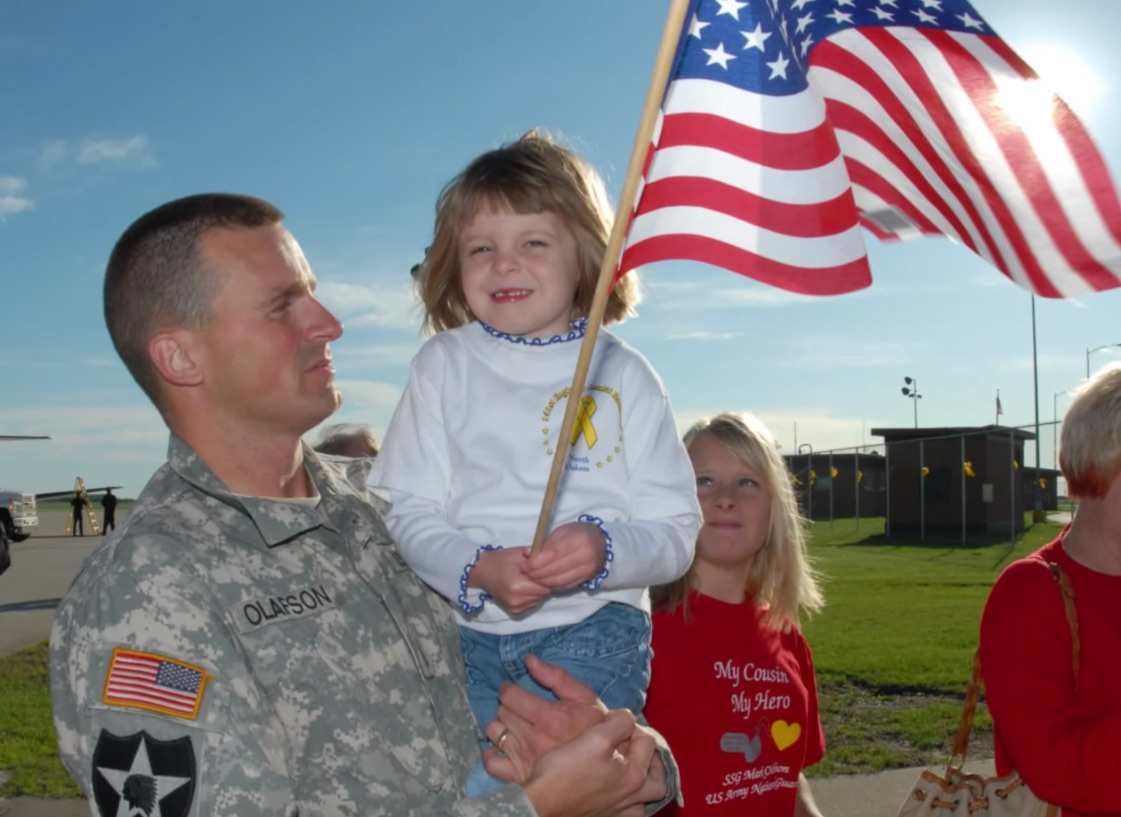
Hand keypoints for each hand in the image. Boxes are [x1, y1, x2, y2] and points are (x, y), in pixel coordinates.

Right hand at [469, 547, 550, 614]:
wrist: (482, 571)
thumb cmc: (502, 559)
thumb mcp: (520, 554)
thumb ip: (537, 559)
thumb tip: (553, 562)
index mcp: (517, 585)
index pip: (545, 584)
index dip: (548, 575)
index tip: (547, 568)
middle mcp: (516, 600)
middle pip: (543, 593)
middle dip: (544, 583)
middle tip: (539, 573)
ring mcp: (514, 607)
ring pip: (539, 599)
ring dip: (539, 590)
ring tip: (530, 580)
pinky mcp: (514, 612)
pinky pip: (532, 604)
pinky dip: (532, 596)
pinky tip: (526, 587)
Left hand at [482, 655, 607, 782]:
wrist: (606, 764)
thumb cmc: (596, 728)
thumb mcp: (585, 697)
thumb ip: (557, 676)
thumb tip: (529, 660)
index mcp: (550, 718)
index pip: (509, 696)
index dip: (508, 688)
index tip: (512, 688)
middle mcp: (533, 740)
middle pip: (502, 711)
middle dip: (508, 705)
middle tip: (520, 707)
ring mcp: (524, 760)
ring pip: (494, 732)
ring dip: (501, 725)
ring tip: (514, 725)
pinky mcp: (520, 777)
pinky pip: (491, 763)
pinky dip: (491, 754)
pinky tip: (502, 747)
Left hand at [525, 522, 606, 590]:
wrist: (600, 541)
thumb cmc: (577, 533)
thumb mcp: (561, 532)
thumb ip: (544, 543)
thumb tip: (526, 553)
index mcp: (579, 538)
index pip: (554, 553)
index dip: (538, 561)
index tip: (526, 564)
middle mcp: (586, 555)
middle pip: (556, 569)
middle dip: (538, 573)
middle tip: (526, 572)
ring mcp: (588, 569)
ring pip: (561, 580)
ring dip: (543, 581)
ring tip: (533, 577)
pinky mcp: (587, 578)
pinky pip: (566, 585)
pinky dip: (553, 585)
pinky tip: (545, 581)